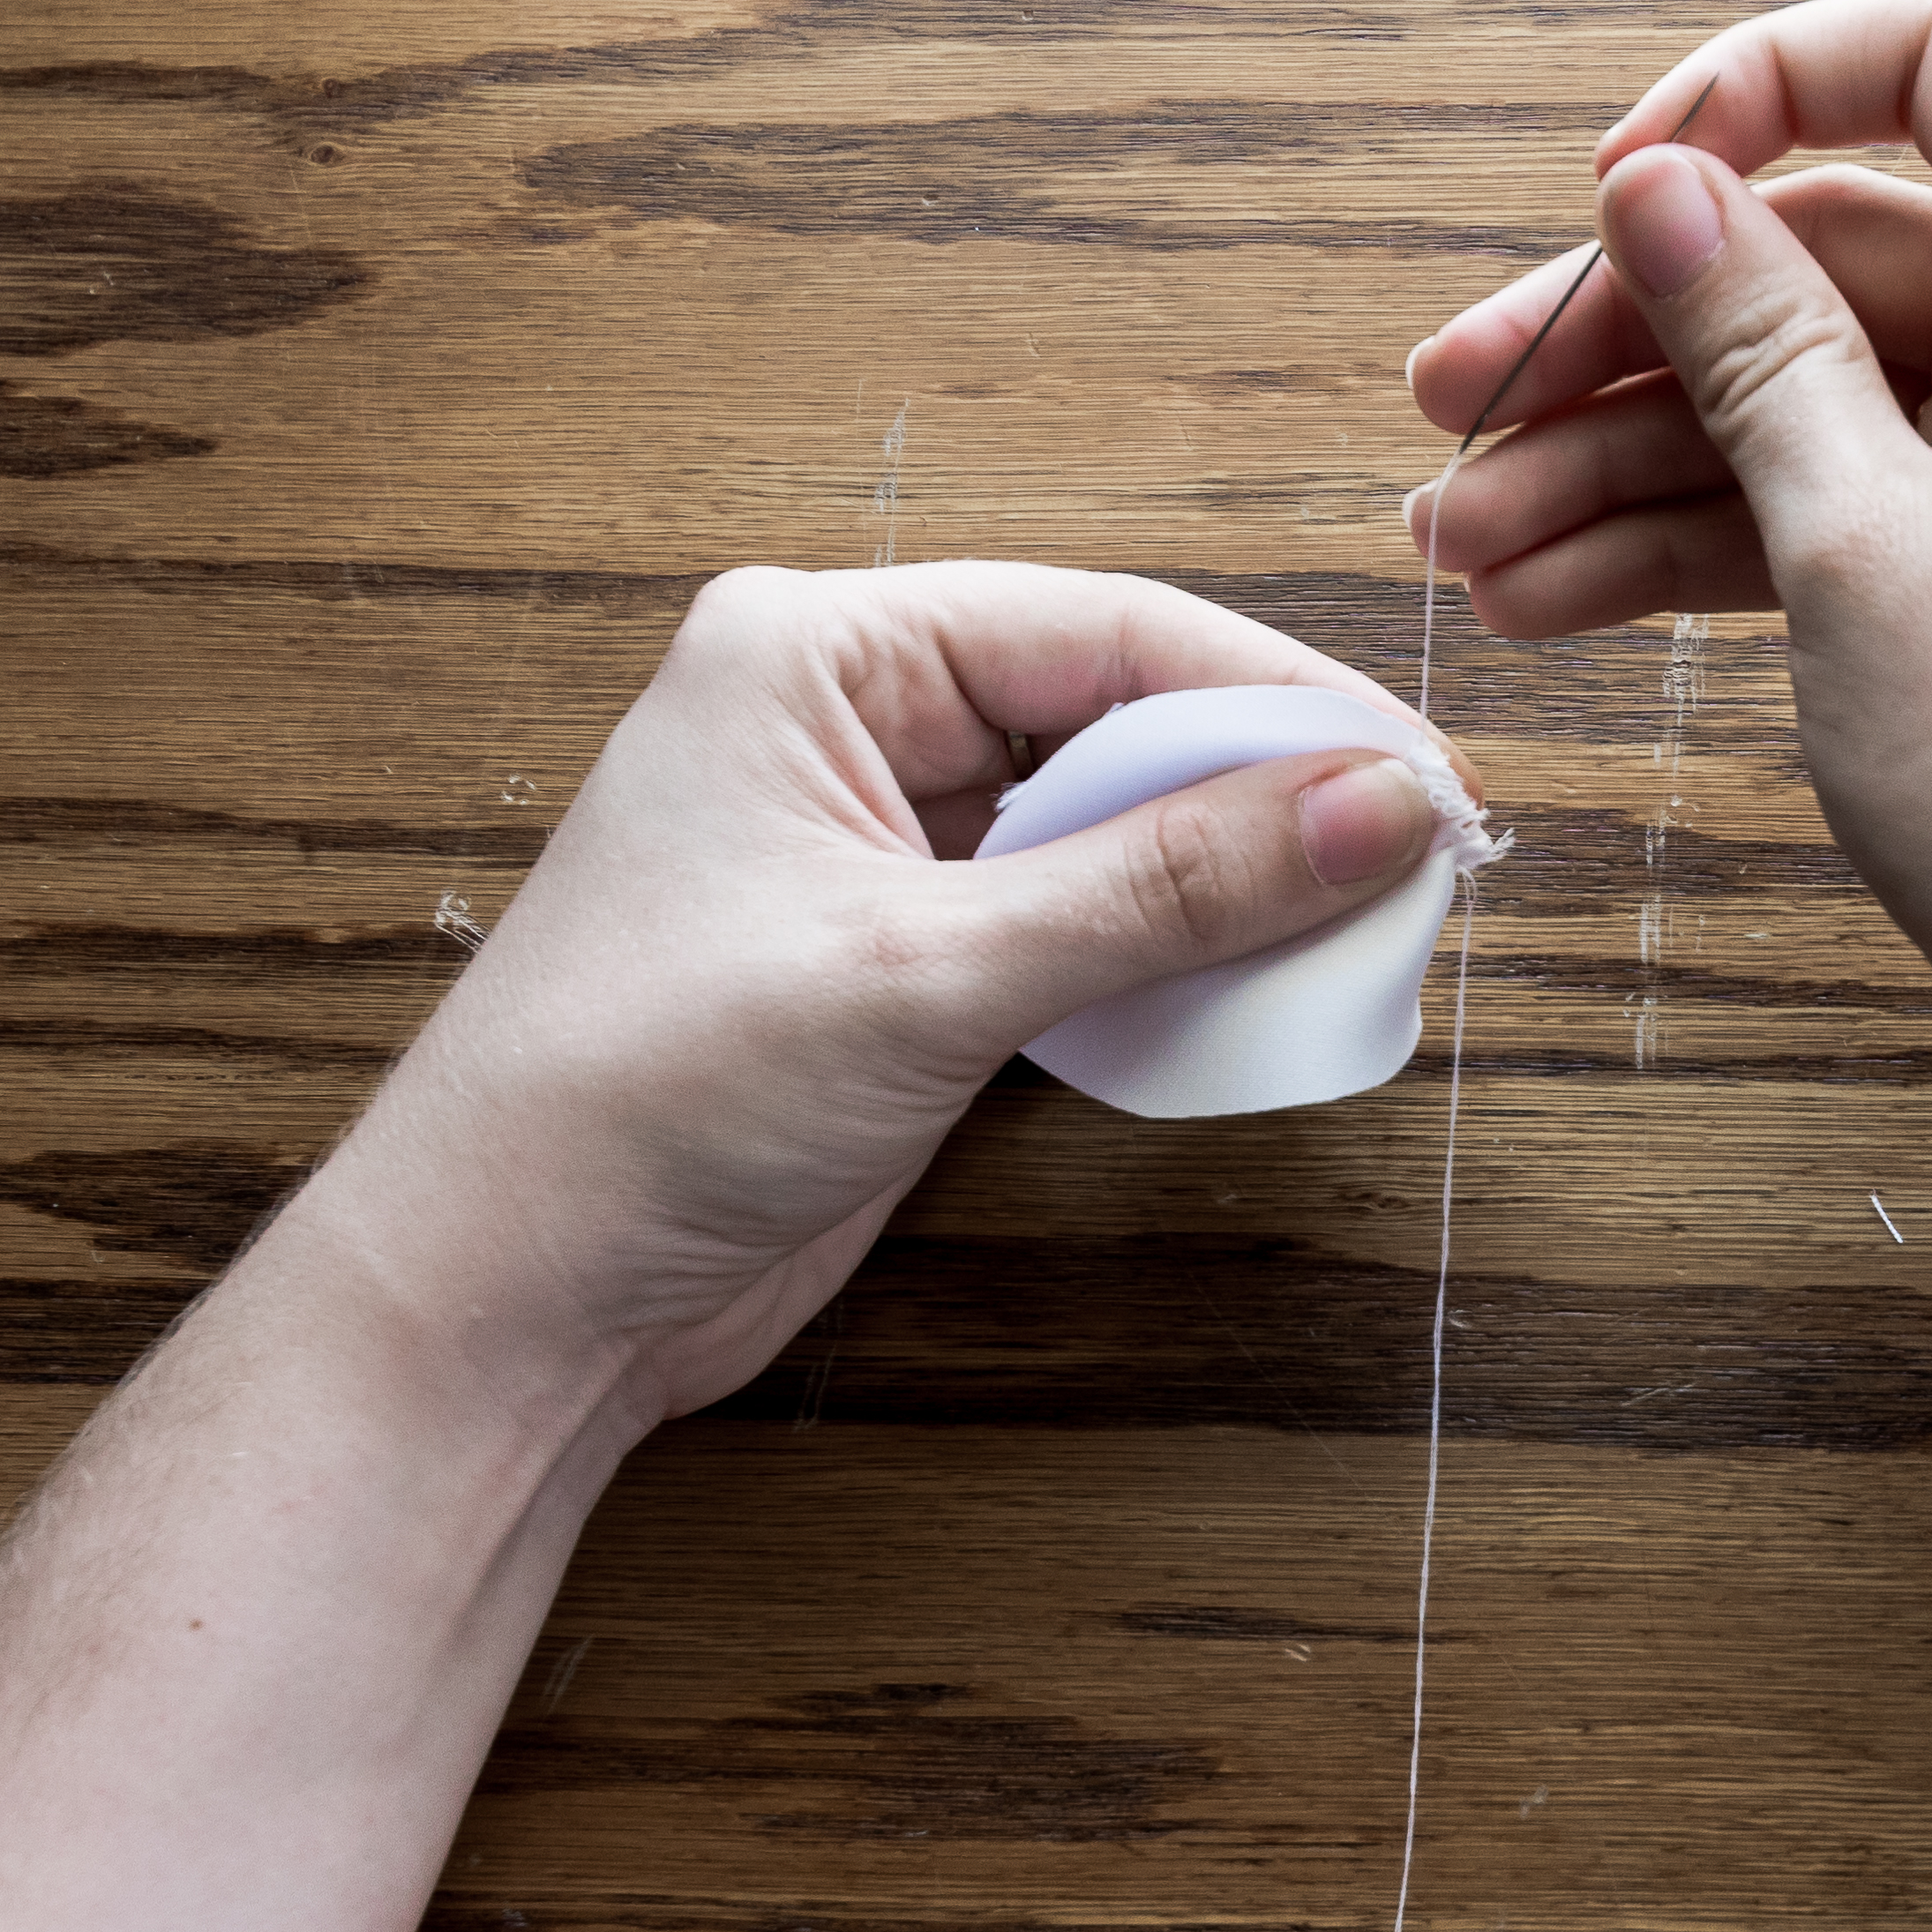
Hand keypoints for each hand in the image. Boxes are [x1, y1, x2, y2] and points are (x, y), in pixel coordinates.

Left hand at [283, 561, 1454, 1423]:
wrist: (503, 1302)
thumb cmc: (640, 1101)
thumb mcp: (932, 974)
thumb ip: (1168, 885)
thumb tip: (1381, 805)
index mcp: (813, 653)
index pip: (1106, 628)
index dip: (1280, 701)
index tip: (1428, 776)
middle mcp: (841, 723)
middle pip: (1117, 715)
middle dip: (1267, 789)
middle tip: (1425, 861)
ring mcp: (870, 849)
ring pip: (1107, 825)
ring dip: (1228, 879)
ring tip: (1370, 928)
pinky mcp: (898, 966)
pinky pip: (1075, 924)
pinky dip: (1167, 956)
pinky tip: (1256, 990)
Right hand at [1404, 0, 1931, 1125]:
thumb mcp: (1854, 533)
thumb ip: (1751, 336)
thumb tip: (1664, 179)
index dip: (1765, 83)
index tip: (1622, 181)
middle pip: (1831, 254)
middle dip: (1625, 331)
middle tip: (1447, 412)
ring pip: (1811, 400)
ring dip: (1626, 464)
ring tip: (1462, 554)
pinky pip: (1844, 505)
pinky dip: (1703, 544)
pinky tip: (1549, 605)